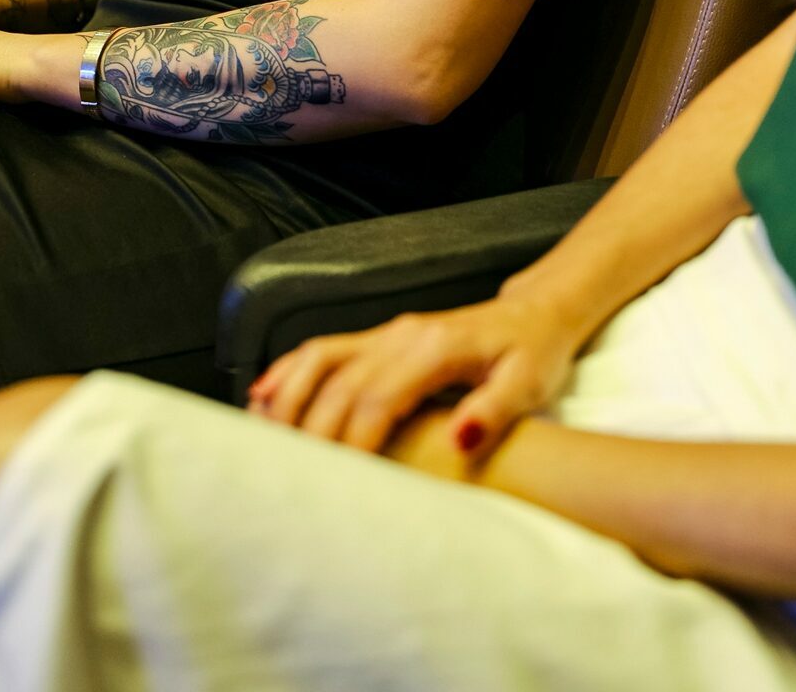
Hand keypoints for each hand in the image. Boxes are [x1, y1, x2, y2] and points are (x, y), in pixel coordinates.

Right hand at [248, 291, 583, 457]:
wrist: (536, 313)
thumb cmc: (534, 352)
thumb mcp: (530, 384)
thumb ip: (494, 410)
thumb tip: (459, 439)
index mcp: (435, 348)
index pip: (379, 397)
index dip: (353, 441)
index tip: (337, 482)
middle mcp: (402, 334)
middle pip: (340, 382)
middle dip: (310, 429)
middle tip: (285, 476)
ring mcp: (387, 332)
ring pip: (321, 357)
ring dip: (288, 395)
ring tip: (259, 436)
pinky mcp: (381, 336)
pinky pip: (326, 348)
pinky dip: (290, 370)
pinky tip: (263, 394)